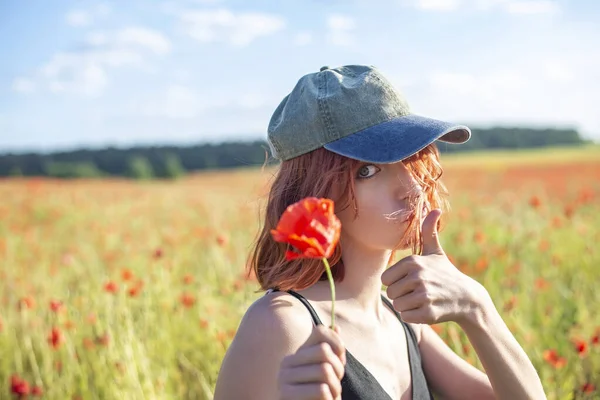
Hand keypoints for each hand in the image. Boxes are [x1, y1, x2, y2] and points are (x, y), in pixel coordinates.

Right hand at [277, 324, 346, 399]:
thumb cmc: (318, 398)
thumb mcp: (327, 373)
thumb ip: (331, 352)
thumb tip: (336, 326)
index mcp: (296, 354)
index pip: (320, 332)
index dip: (338, 344)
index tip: (342, 359)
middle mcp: (286, 363)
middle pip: (324, 351)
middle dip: (339, 369)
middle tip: (338, 384)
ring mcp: (284, 380)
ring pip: (324, 371)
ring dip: (336, 387)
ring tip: (332, 396)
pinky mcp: (286, 396)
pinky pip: (321, 390)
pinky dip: (330, 399)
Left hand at [381, 209, 490, 325]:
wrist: (467, 298)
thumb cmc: (445, 273)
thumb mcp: (436, 252)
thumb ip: (429, 231)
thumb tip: (435, 209)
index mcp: (413, 262)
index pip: (385, 279)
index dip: (396, 282)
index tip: (410, 281)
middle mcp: (418, 277)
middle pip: (391, 293)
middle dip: (402, 295)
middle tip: (419, 292)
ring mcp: (424, 295)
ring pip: (398, 306)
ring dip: (408, 306)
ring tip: (424, 300)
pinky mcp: (428, 312)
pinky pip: (406, 317)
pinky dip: (414, 316)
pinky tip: (427, 309)